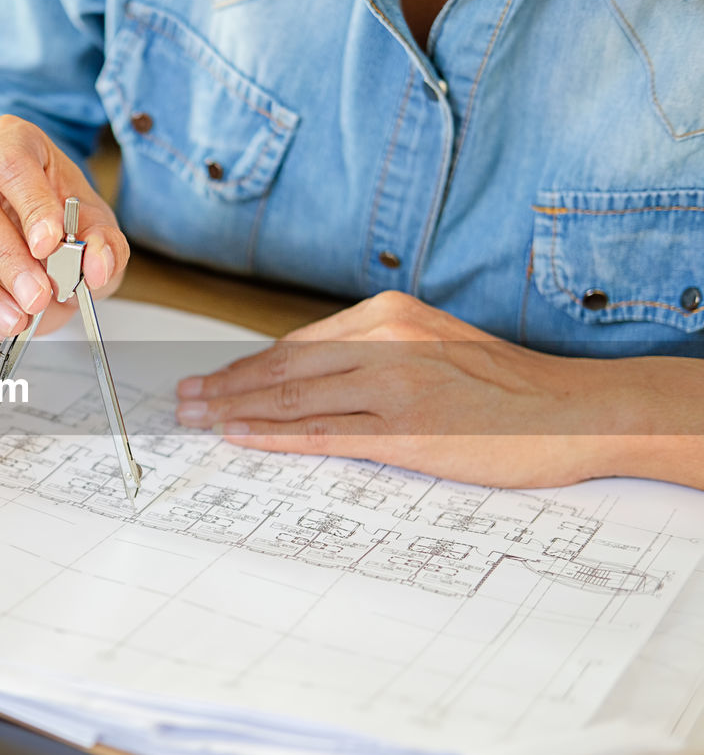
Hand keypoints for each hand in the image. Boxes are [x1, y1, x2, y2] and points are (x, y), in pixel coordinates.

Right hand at [0, 115, 129, 337]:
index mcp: (11, 141)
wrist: (29, 231)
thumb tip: (98, 267)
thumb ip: (104, 242)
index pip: (12, 164)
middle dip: (5, 257)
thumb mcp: (93, 222)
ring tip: (17, 320)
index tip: (50, 244)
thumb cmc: (58, 218)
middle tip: (38, 297)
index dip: (30, 205)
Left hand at [175, 291, 629, 487]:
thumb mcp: (433, 343)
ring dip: (235, 411)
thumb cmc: (503, 384)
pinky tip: (241, 438)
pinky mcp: (407, 431)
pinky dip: (274, 437)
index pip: (295, 344)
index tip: (209, 378)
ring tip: (196, 421)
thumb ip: (373, 351)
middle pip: (282, 367)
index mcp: (388, 315)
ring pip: (293, 399)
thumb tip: (305, 373)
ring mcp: (394, 385)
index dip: (244, 365)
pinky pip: (324, 435)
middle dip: (225, 386)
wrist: (571, 410)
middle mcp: (385, 341)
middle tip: (182, 401)